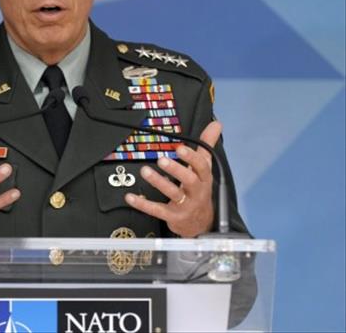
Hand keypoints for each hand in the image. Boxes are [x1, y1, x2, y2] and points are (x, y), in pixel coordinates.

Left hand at [124, 121, 221, 236]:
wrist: (202, 224)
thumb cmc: (200, 190)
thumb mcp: (205, 168)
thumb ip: (207, 145)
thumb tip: (216, 124)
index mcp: (204, 179)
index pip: (202, 167)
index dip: (192, 158)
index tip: (180, 148)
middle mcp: (197, 192)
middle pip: (189, 180)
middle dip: (176, 170)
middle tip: (161, 160)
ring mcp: (185, 205)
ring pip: (173, 194)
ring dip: (158, 182)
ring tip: (145, 171)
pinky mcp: (173, 217)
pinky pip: (157, 210)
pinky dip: (143, 204)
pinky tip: (131, 197)